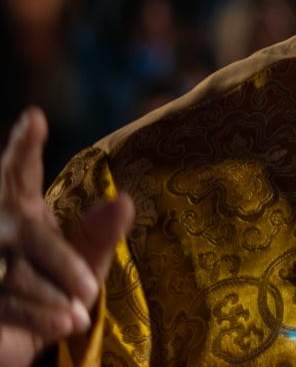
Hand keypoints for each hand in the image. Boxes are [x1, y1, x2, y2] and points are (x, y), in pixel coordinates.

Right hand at [0, 108, 134, 365]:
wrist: (21, 338)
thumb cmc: (58, 287)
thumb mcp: (86, 260)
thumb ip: (101, 234)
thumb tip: (123, 201)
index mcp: (21, 210)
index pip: (17, 173)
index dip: (23, 148)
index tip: (34, 117)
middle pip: (29, 236)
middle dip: (64, 264)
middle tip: (91, 290)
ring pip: (19, 276)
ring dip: (54, 297)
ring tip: (80, 315)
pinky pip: (9, 305)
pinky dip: (41, 316)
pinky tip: (67, 322)